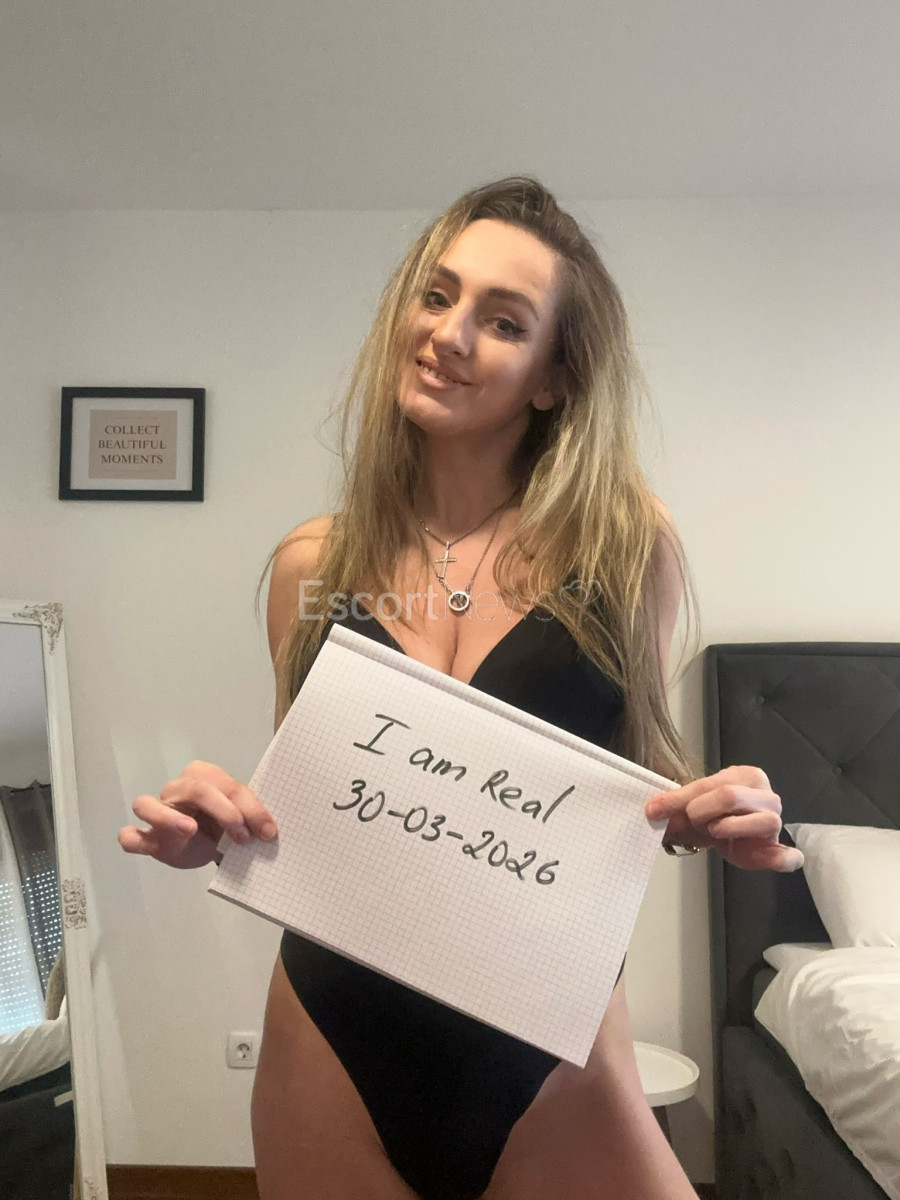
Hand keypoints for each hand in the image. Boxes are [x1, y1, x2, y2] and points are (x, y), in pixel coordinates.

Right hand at [118, 760, 277, 869]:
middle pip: (196, 789)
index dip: (250, 807)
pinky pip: (129, 835)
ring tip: (191, 829)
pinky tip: (150, 845)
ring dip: (169, 816)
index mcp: (205, 777)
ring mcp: (157, 811)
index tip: (268, 831)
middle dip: (224, 811)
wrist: (207, 848)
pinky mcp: (147, 836)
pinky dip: (134, 839)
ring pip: (148, 804)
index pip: (227, 784)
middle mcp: (177, 789)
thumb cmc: (223, 827)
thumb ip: (251, 819)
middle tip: (244, 837)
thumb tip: (269, 833)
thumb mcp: (241, 820)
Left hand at [644, 765, 803, 871]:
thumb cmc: (710, 811)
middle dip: (701, 810)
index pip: (711, 784)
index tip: (654, 810)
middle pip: (730, 796)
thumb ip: (675, 803)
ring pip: (759, 821)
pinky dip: (786, 858)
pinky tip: (778, 860)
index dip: (679, 799)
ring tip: (714, 830)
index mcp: (747, 776)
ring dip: (728, 828)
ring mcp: (775, 822)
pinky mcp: (777, 850)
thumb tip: (653, 810)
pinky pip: (787, 855)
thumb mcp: (691, 802)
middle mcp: (767, 795)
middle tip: (691, 820)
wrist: (726, 832)